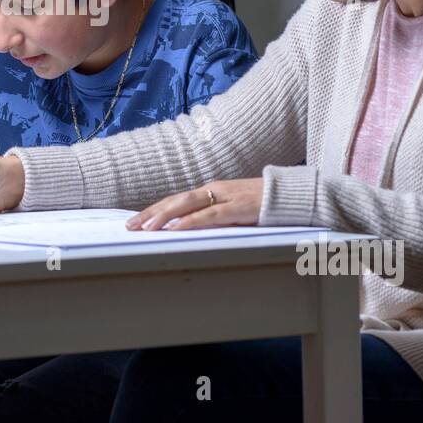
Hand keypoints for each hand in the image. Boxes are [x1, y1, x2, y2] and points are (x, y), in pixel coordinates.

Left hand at [125, 178, 262, 230]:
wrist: (291, 195)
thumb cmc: (263, 205)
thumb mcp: (233, 210)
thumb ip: (214, 217)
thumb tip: (191, 231)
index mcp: (211, 191)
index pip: (176, 200)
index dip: (154, 210)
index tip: (135, 221)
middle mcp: (213, 190)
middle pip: (175, 201)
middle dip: (151, 213)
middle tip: (130, 226)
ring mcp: (225, 197)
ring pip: (188, 206)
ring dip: (165, 217)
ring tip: (147, 228)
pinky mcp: (238, 208)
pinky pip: (209, 215)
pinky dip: (191, 222)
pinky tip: (176, 228)